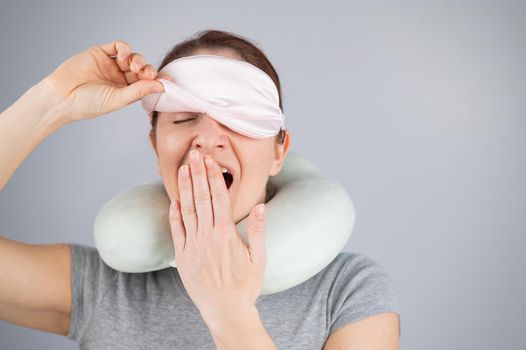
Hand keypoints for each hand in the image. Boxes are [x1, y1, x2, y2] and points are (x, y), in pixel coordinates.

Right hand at [42, 39, 170, 123]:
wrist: (62, 97)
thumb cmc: (88, 104)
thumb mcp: (118, 99)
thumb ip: (139, 90)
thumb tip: (161, 86)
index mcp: (126, 91)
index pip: (146, 83)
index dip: (157, 81)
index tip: (169, 80)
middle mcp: (120, 78)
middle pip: (142, 69)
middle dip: (148, 70)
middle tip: (148, 73)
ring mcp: (110, 65)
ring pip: (132, 57)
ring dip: (138, 59)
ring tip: (134, 65)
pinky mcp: (100, 53)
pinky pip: (118, 46)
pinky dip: (125, 49)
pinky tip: (124, 56)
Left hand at [168, 150, 266, 323]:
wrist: (226, 310)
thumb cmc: (246, 285)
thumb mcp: (259, 258)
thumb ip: (257, 230)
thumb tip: (259, 205)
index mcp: (226, 234)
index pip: (219, 197)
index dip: (213, 176)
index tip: (209, 160)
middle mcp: (207, 236)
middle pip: (201, 198)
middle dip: (197, 174)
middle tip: (193, 154)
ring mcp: (193, 246)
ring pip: (187, 210)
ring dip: (184, 188)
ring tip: (182, 168)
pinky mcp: (182, 257)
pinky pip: (176, 231)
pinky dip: (174, 214)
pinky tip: (174, 200)